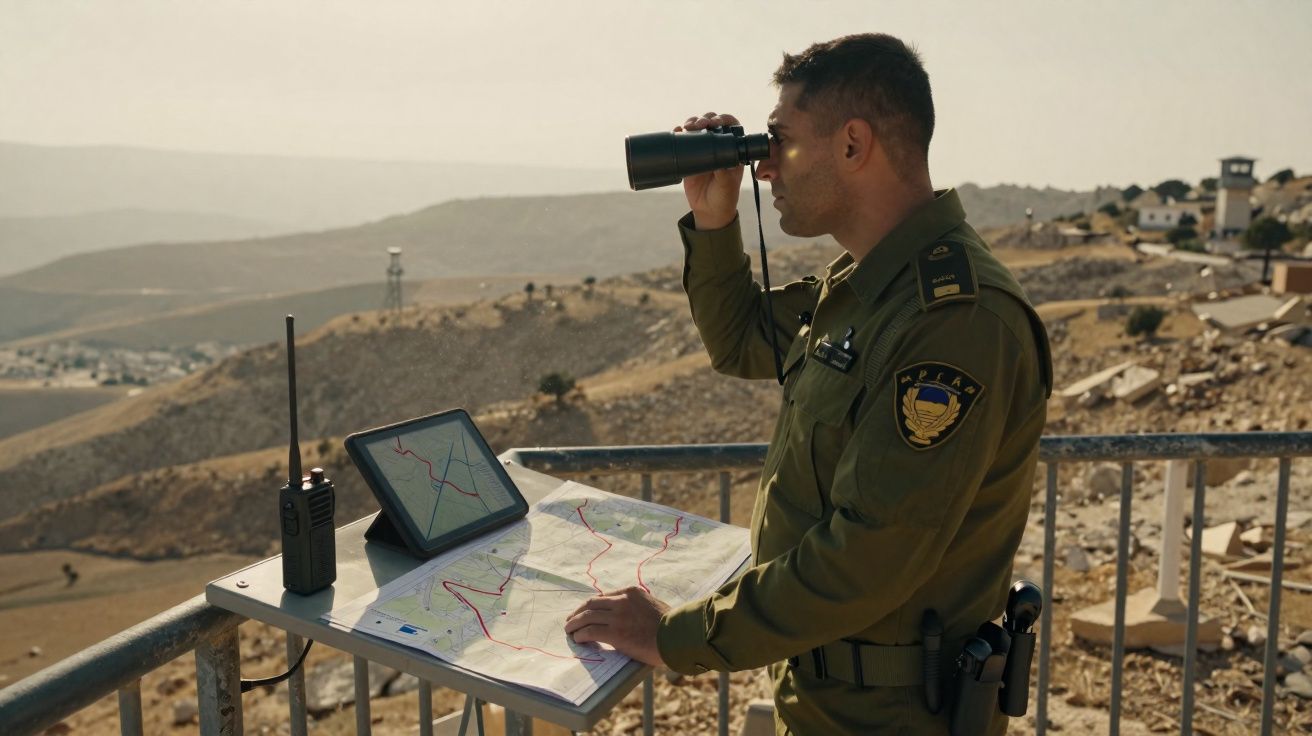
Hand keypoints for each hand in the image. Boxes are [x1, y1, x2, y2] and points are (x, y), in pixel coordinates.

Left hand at [564, 587, 668, 667]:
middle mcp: (622, 601)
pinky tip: (577, 639)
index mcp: (631, 592)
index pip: (604, 597)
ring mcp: (617, 616)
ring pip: (586, 616)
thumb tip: (632, 616)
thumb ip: (639, 607)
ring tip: (569, 630)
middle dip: (578, 612)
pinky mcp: (614, 632)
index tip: (585, 612)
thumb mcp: (653, 606)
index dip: (591, 605)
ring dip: (574, 623)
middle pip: (591, 603)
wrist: (677, 636)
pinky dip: (580, 635)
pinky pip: (589, 631)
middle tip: (571, 621)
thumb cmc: (671, 626)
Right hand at [675, 112, 744, 229]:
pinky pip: (683, 140)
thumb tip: (718, 161)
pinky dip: (679, 133)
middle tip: (699, 124)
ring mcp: (702, 150)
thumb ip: (724, 174)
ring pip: (697, 129)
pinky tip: (676, 131)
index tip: (715, 122)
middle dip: (705, 119)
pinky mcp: (689, 157)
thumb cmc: (724, 198)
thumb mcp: (726, 186)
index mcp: (732, 150)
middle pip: (712, 123)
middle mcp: (718, 146)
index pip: (731, 127)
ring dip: (692, 122)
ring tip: (687, 126)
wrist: (709, 211)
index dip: (724, 119)